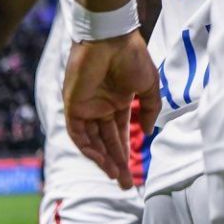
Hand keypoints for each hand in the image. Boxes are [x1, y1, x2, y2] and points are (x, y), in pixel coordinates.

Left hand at [63, 33, 160, 189]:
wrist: (112, 39)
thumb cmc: (133, 57)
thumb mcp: (148, 85)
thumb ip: (149, 109)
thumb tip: (147, 133)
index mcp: (118, 103)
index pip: (120, 135)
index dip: (126, 154)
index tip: (134, 174)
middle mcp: (101, 108)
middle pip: (107, 143)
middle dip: (116, 164)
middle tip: (126, 185)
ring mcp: (86, 108)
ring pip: (93, 142)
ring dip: (104, 160)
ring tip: (117, 175)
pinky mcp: (73, 107)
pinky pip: (79, 134)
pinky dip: (89, 149)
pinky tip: (102, 160)